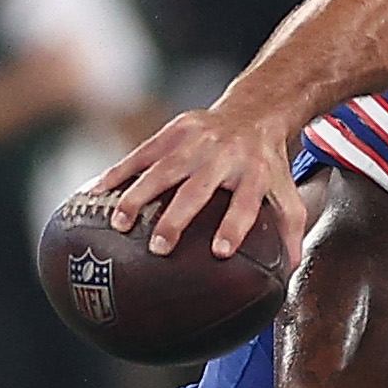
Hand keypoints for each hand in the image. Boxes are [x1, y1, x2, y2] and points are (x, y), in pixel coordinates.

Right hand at [96, 104, 307, 266]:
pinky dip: (119, 172)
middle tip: (159, 247)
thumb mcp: (287, 193)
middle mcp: (226, 155)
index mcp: (256, 173)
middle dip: (177, 217)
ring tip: (119, 224)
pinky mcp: (176, 129)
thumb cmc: (268, 165)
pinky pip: (143, 152)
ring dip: (138, 196)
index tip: (220, 252)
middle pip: (198, 188)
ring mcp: (198, 140)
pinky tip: (97, 192)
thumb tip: (287, 275)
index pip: (246, 202)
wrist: (254, 111)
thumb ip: (290, 233)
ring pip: (163, 169)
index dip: (234, 226)